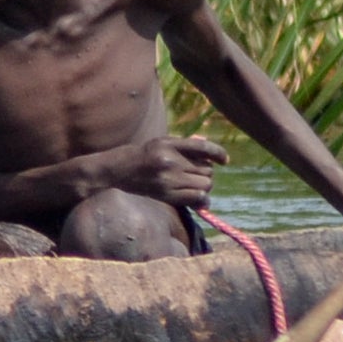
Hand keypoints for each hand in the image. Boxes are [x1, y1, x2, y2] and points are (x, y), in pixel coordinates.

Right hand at [110, 134, 226, 206]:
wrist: (118, 169)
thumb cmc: (142, 154)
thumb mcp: (162, 142)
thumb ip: (184, 145)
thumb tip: (209, 151)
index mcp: (169, 144)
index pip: (203, 148)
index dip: (218, 153)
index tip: (224, 160)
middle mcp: (170, 161)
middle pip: (207, 170)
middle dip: (206, 172)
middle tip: (196, 174)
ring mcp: (168, 180)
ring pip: (204, 184)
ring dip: (204, 185)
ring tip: (193, 184)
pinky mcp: (166, 195)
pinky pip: (196, 198)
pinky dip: (201, 199)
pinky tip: (197, 198)